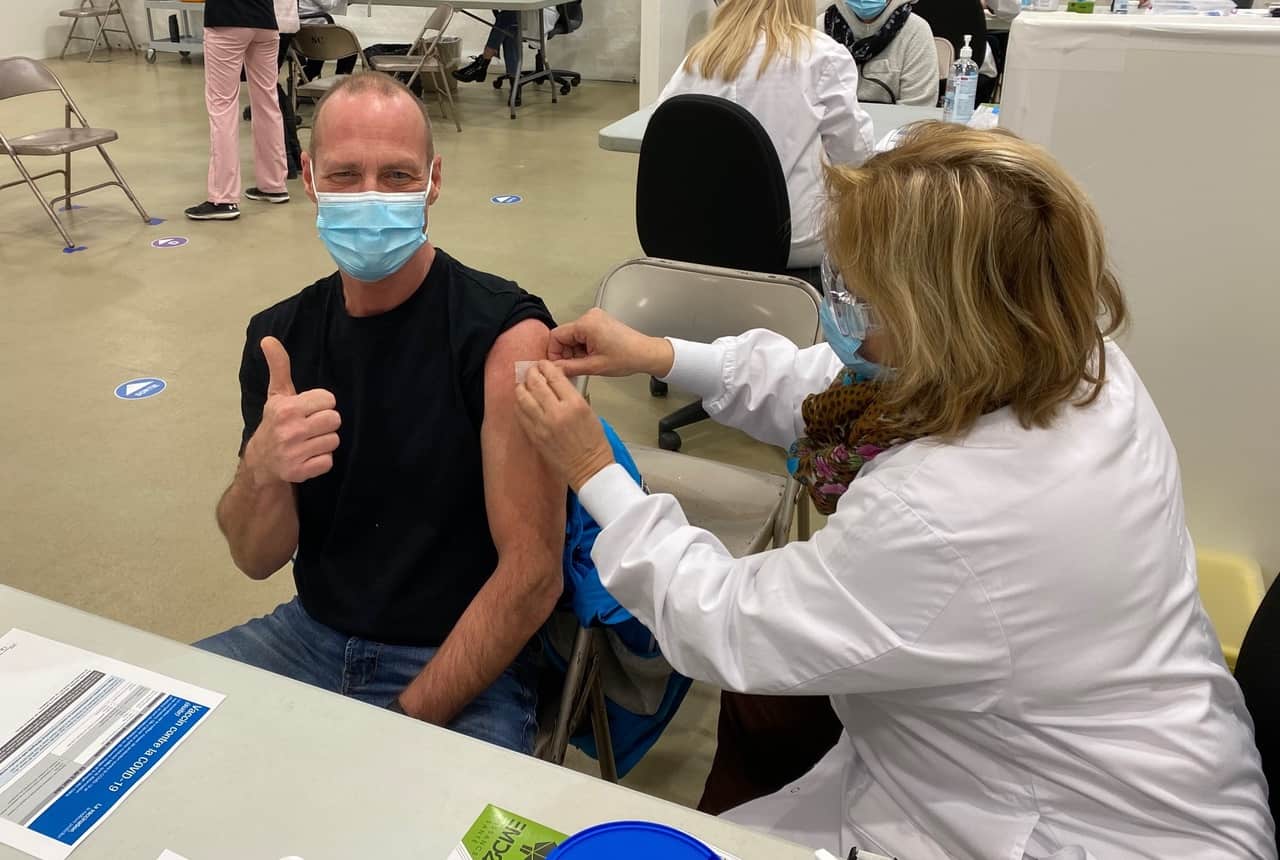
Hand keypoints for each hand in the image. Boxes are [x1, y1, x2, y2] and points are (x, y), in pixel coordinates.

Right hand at [244, 336, 341, 484]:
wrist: (262, 460)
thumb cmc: (276, 422)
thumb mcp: (277, 394)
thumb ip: (279, 367)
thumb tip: (268, 339)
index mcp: (286, 408)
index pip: (329, 400)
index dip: (322, 404)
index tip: (309, 409)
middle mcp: (289, 430)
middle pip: (334, 420)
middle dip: (325, 423)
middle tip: (311, 426)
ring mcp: (294, 453)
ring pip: (333, 441)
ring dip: (324, 442)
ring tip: (308, 441)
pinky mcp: (299, 472)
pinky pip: (328, 461)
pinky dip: (321, 460)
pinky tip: (308, 456)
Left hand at [514, 361, 614, 492]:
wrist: (589, 468)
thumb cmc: (594, 442)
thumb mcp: (589, 411)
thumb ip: (571, 395)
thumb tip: (555, 382)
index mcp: (574, 404)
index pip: (554, 377)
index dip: (546, 367)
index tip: (543, 364)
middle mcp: (556, 412)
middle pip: (535, 383)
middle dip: (531, 373)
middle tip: (531, 371)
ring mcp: (543, 425)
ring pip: (523, 397)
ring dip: (521, 387)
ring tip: (523, 384)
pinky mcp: (534, 436)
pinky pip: (520, 415)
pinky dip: (519, 404)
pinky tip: (522, 401)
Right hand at [548, 309, 674, 379]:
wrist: (646, 354)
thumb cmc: (627, 357)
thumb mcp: (594, 366)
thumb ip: (569, 368)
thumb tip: (553, 369)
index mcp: (586, 324)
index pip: (556, 336)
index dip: (554, 353)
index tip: (557, 366)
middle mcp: (589, 316)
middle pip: (564, 336)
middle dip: (566, 354)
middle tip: (574, 368)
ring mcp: (595, 318)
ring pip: (573, 337)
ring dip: (575, 352)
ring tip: (588, 363)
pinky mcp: (600, 323)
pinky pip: (582, 335)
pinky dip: (583, 348)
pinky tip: (592, 357)